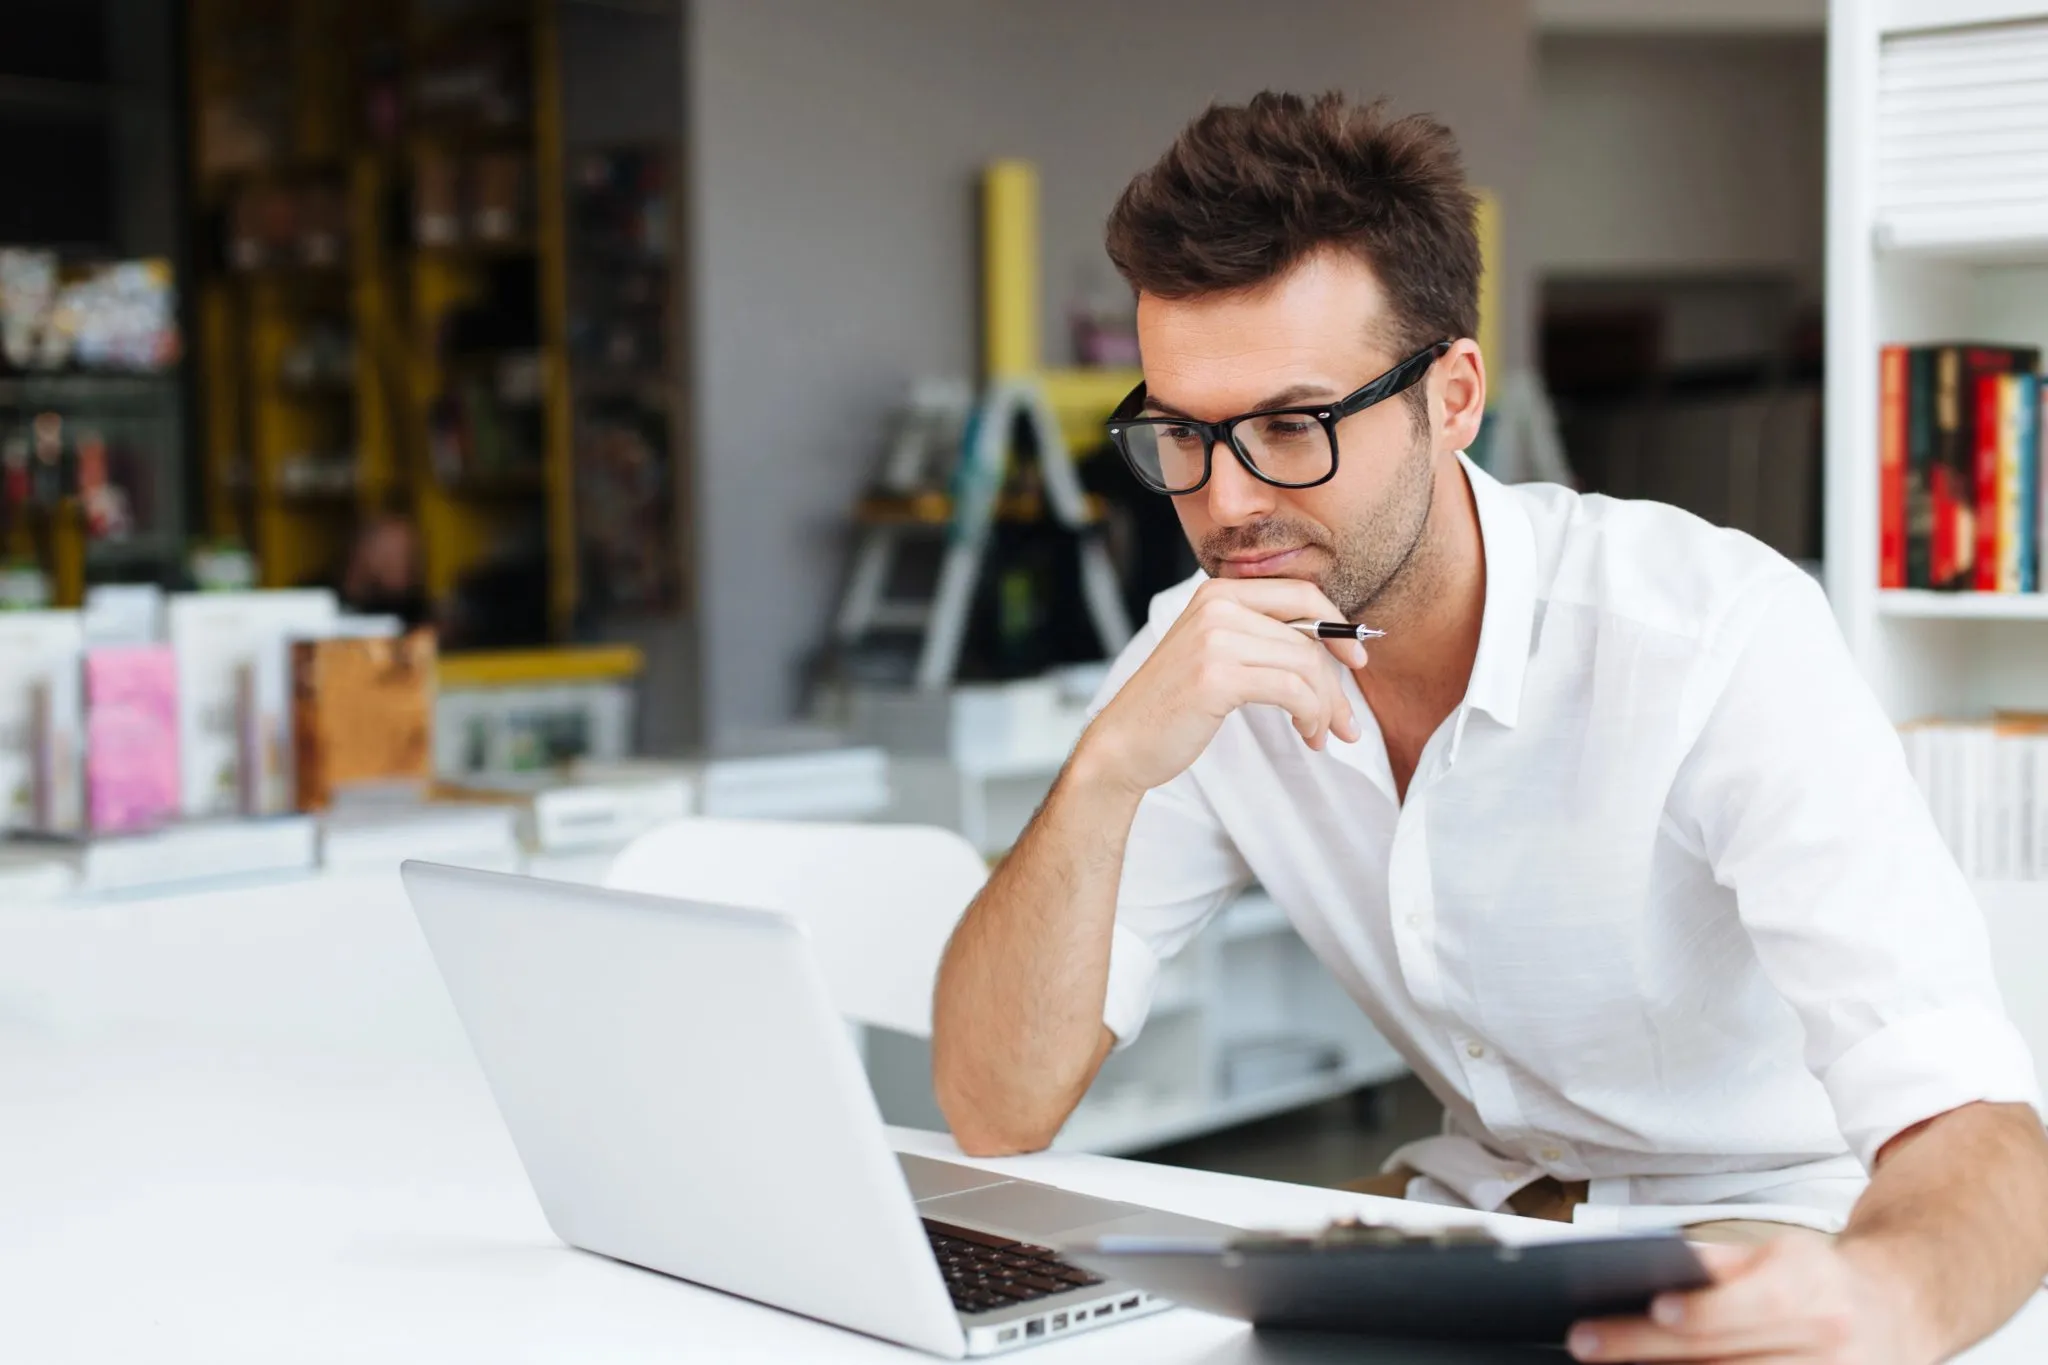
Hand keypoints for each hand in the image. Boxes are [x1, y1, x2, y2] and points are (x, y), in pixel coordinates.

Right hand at [1076, 577, 1365, 795]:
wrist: (1123, 743)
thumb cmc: (1173, 705)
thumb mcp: (1215, 653)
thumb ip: (1259, 637)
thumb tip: (1331, 645)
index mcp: (1218, 593)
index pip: (1301, 593)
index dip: (1338, 626)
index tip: (1356, 660)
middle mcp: (1216, 607)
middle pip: (1309, 634)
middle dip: (1337, 680)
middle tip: (1346, 720)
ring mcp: (1215, 639)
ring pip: (1305, 664)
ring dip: (1325, 706)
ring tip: (1321, 733)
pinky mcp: (1217, 676)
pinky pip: (1292, 688)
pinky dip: (1310, 715)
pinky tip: (1307, 734)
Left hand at [1568, 1236, 1939, 1364]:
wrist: (1896, 1312)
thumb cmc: (1821, 1280)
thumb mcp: (1775, 1252)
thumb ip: (1716, 1264)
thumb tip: (1648, 1269)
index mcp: (1811, 1290)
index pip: (1752, 1303)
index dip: (1702, 1310)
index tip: (1655, 1307)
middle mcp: (1824, 1343)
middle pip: (1726, 1357)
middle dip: (1647, 1351)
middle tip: (1587, 1343)